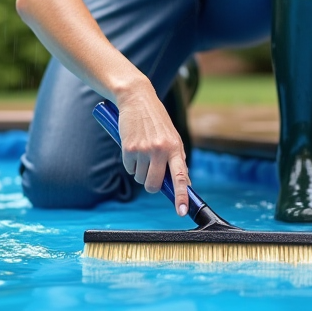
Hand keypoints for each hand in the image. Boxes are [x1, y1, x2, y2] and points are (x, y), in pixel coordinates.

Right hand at [116, 89, 189, 216]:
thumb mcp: (172, 136)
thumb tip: (183, 182)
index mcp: (175, 147)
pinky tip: (133, 148)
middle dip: (151, 186)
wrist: (137, 99)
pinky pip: (129, 168)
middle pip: (153, 185)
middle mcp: (160, 150)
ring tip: (142, 153)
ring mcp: (143, 150)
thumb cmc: (156, 120)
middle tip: (151, 175)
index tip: (181, 211)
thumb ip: (177, 158)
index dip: (181, 196)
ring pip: (140, 178)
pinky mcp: (128, 148)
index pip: (180, 176)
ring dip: (140, 172)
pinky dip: (130, 164)